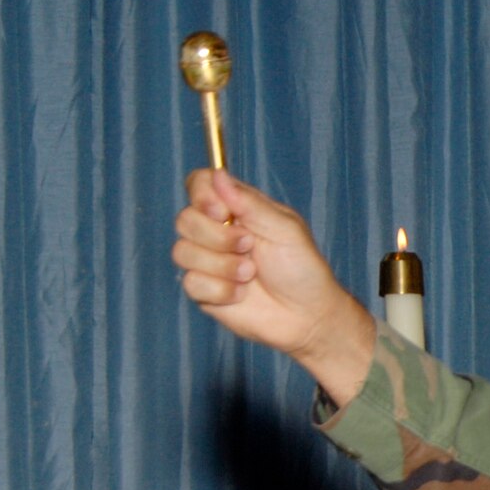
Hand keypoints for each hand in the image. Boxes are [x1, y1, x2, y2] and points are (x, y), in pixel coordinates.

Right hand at [172, 169, 377, 403]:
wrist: (307, 315)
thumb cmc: (302, 268)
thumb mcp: (284, 228)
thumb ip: (249, 203)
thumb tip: (218, 174)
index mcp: (236, 209)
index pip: (199, 185)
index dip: (202, 195)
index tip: (222, 212)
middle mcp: (216, 232)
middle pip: (185, 219)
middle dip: (217, 237)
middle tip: (249, 246)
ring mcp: (207, 261)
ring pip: (183, 252)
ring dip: (222, 265)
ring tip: (251, 273)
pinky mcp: (204, 291)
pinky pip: (191, 283)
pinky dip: (221, 290)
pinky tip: (242, 294)